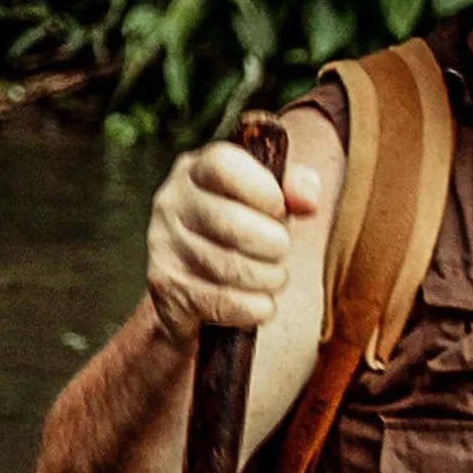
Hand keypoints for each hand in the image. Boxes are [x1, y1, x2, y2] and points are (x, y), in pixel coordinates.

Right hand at [146, 141, 321, 342]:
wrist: (197, 291)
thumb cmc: (244, 232)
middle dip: (274, 243)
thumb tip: (308, 200)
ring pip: (233, 267)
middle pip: (232, 222)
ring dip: (269, 278)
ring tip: (271, 276)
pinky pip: (225, 302)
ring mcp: (164, 247)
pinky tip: (258, 302)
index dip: (264, 189)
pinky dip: (256, 307)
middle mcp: (172, 204)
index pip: (224, 165)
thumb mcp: (270, 200)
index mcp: (197, 171)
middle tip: (280, 249)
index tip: (280, 209)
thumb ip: (294, 187)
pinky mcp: (167, 289)